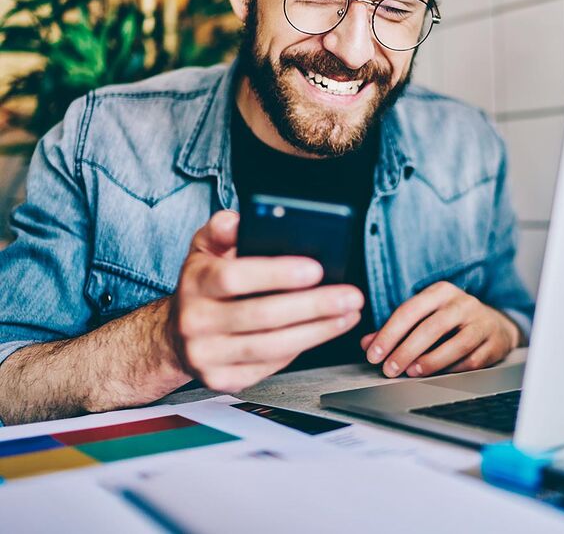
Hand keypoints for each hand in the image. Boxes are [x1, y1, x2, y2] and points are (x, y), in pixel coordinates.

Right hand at [168, 210, 363, 391]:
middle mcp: (196, 321)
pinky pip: (270, 365)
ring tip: (348, 314)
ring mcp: (207, 355)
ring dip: (318, 331)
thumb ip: (222, 229)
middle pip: (262, 316)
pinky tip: (324, 331)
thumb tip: (240, 220)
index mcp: (195, 282)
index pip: (235, 278)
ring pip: (272, 346)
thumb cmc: (203, 284)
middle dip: (314, 306)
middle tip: (350, 296)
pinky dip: (302, 348)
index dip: (277, 274)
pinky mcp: (222, 379)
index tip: (316, 269)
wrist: (176, 334)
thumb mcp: (204, 248)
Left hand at [359, 282, 520, 377]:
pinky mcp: (494, 343)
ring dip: (431, 360)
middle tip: (389, 369)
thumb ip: (395, 329)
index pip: (410, 310)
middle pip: (431, 327)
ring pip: (456, 343)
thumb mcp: (424, 316)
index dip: (389, 333)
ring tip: (411, 372)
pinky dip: (452, 369)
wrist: (495, 324)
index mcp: (440, 292)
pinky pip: (473, 360)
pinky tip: (437, 376)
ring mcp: (481, 322)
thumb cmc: (451, 320)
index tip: (373, 353)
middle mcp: (462, 303)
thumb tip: (367, 343)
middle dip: (406, 350)